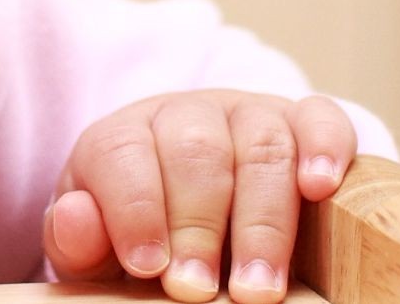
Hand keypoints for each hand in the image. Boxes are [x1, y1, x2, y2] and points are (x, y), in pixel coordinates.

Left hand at [41, 89, 356, 303]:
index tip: (148, 266)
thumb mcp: (100, 248)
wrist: (196, 216)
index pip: (122, 153)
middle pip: (196, 150)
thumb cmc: (145, 240)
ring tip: (258, 288)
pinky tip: (320, 188)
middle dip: (198, 225)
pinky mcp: (304, 124)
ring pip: (261, 144)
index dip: (135, 209)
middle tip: (198, 290)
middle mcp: (188, 115)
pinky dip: (324, 148)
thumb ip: (80, 239)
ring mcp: (250, 114)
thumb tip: (75, 219)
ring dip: (262, 221)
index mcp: (126, 137)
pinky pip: (321, 120)